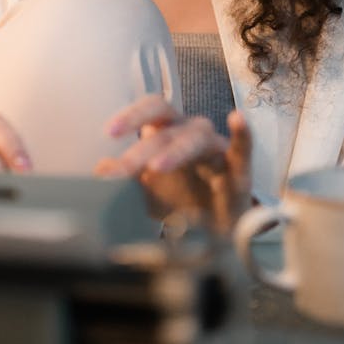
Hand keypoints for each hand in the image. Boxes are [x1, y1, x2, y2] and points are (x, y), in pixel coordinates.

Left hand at [95, 95, 251, 232]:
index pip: (150, 111)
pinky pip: (243, 148)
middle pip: (168, 126)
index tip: (109, 133)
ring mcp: (216, 149)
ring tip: (157, 167)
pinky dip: (242, 134)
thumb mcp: (148, 190)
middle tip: (124, 168)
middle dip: (144, 146)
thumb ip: (127, 176)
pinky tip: (237, 119)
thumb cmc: (182, 198)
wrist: (217, 232)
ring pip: (197, 138)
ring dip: (175, 151)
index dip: (131, 116)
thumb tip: (99, 169)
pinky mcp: (239, 170)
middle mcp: (190, 133)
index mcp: (168, 131)